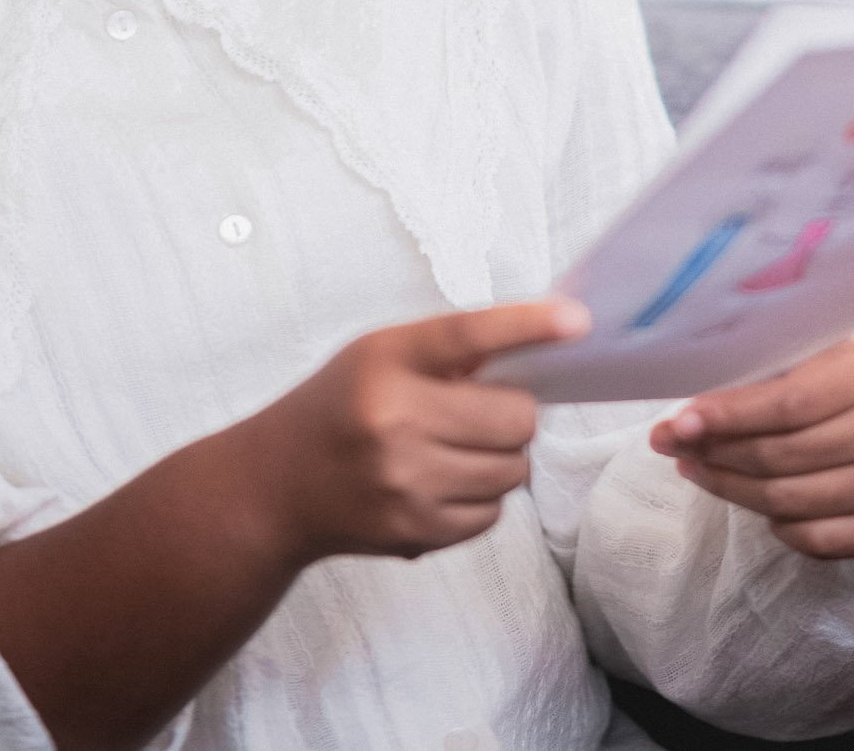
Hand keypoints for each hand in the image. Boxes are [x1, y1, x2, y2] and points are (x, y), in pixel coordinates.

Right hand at [245, 297, 586, 562]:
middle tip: (484, 412)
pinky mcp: (414, 533)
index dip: (528, 325)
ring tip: (459, 449)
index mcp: (385, 361)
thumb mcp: (380, 355)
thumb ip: (451, 350)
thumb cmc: (339, 406)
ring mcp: (405, 484)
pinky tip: (443, 483)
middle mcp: (393, 420)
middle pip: (516, 418)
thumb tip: (540, 348)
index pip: (468, 333)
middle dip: (514, 414)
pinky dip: (482, 498)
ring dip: (502, 457)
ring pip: (514, 469)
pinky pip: (493, 514)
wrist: (275, 488)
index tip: (577, 321)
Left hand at [653, 331, 853, 557]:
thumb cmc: (843, 374)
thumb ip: (758, 375)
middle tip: (671, 447)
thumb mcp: (813, 353)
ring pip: (788, 500)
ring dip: (730, 489)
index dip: (726, 416)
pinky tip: (755, 501)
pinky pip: (814, 537)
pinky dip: (776, 524)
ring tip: (695, 469)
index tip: (676, 424)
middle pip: (780, 457)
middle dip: (715, 454)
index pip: (786, 404)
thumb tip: (681, 416)